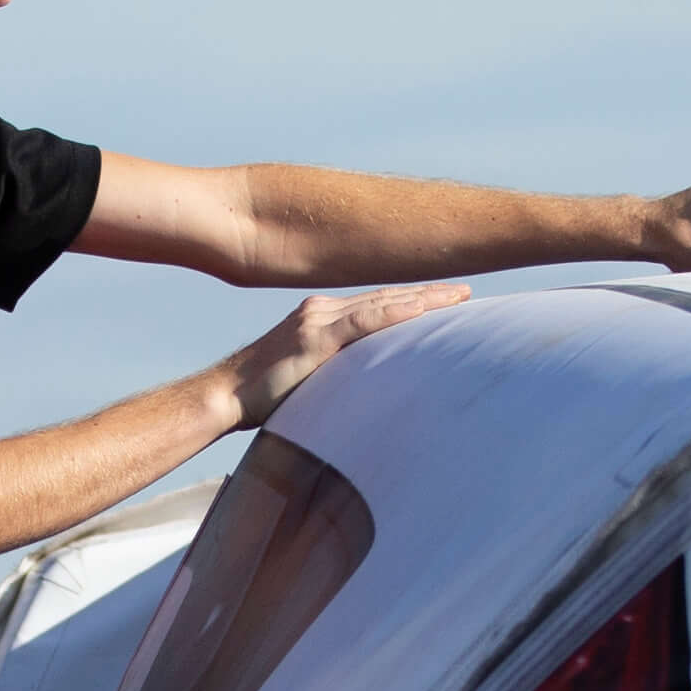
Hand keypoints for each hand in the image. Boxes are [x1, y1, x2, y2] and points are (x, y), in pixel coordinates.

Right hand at [222, 284, 465, 428]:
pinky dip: (395, 314)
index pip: (376, 306)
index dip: (412, 301)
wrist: (224, 397)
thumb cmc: (261, 399)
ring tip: (459, 296)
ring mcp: (316, 320)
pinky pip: (363, 322)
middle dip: (427, 294)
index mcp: (320, 319)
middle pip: (385, 298)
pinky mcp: (313, 337)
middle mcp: (320, 311)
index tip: (445, 299)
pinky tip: (422, 310)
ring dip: (423, 300)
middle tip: (466, 291)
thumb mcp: (307, 381)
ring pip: (381, 304)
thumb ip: (337, 377)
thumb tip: (366, 394)